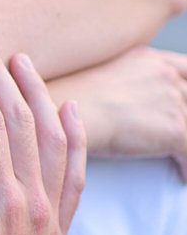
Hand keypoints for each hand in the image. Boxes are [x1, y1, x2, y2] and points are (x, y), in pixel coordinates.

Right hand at [0, 28, 85, 234]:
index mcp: (5, 201)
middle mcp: (37, 202)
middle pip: (23, 120)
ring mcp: (52, 215)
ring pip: (53, 138)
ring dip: (37, 94)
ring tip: (19, 61)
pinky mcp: (57, 228)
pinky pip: (76, 173)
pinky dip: (75, 138)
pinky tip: (68, 113)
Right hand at [54, 46, 186, 178]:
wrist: (60, 114)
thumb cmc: (68, 100)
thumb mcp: (101, 75)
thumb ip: (126, 81)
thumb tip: (129, 101)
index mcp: (148, 60)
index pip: (186, 67)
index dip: (186, 84)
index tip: (185, 96)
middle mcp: (164, 76)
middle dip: (185, 114)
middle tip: (178, 129)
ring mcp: (172, 102)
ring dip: (184, 141)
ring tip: (180, 155)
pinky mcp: (175, 131)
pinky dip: (185, 166)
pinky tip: (180, 175)